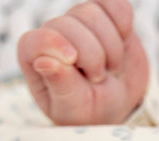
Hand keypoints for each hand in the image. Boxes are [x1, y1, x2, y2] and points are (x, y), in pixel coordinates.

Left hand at [17, 0, 150, 126]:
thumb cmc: (88, 111)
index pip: (36, 39)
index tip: (73, 61)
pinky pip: (115, 4)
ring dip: (111, 45)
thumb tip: (43, 61)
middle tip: (99, 78)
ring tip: (111, 67)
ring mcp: (79, 23)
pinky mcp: (105, 15)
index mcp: (35, 58)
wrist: (118, 106)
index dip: (53, 44)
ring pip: (92, 13)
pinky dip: (123, 23)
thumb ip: (60, 86)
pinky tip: (123, 42)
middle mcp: (54, 34)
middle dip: (92, 54)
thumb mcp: (73, 109)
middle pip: (70, 23)